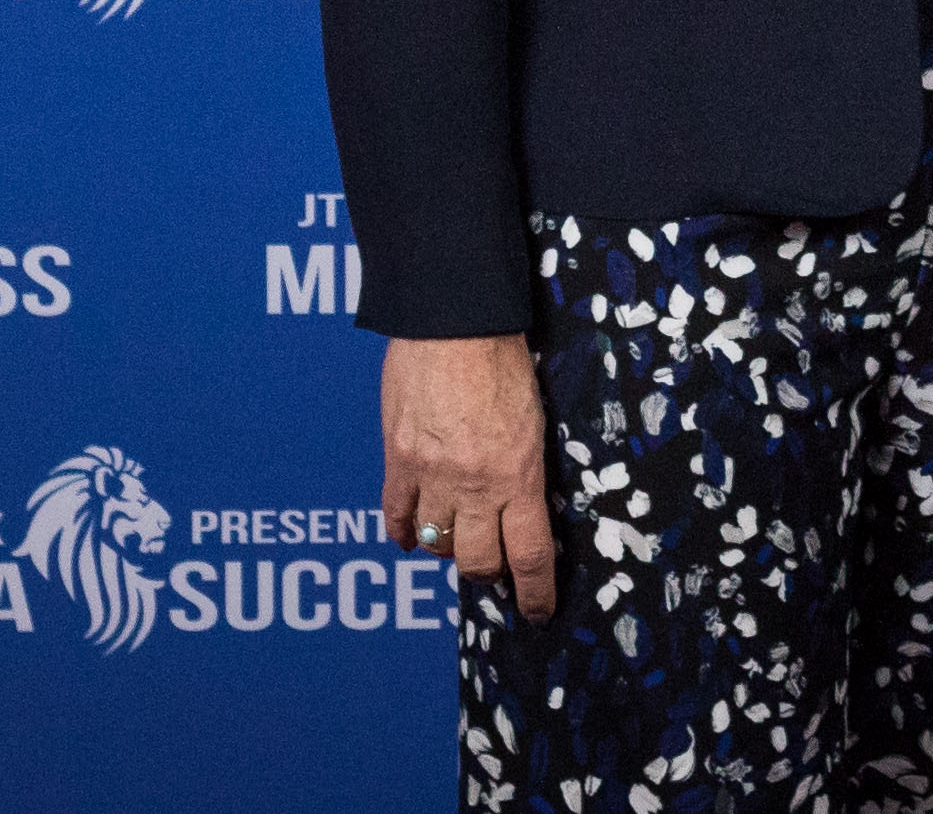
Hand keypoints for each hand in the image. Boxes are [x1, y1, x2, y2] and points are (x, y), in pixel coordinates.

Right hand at [383, 333, 557, 614]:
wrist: (454, 319)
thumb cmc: (504, 359)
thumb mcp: (534, 418)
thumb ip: (524, 466)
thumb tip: (520, 503)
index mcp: (520, 475)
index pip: (530, 555)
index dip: (535, 593)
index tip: (537, 612)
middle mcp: (476, 485)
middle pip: (479, 561)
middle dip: (489, 574)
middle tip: (494, 570)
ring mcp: (432, 475)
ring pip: (436, 544)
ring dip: (448, 549)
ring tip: (457, 540)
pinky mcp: (398, 459)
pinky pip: (396, 514)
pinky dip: (403, 533)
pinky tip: (409, 539)